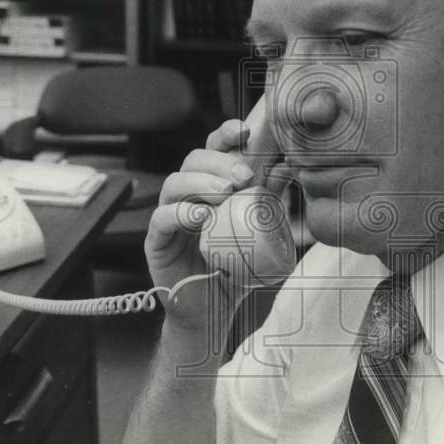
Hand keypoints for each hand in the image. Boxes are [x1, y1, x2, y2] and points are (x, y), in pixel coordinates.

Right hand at [144, 119, 257, 326]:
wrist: (213, 311)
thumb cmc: (234, 266)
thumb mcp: (258, 230)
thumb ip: (268, 199)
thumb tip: (287, 167)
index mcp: (210, 185)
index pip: (212, 149)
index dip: (225, 135)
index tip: (244, 132)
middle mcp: (187, 195)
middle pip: (193, 160)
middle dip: (219, 161)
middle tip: (243, 176)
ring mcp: (169, 215)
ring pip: (175, 183)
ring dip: (201, 182)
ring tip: (225, 193)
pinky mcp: (157, 240)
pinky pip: (162, 218)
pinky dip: (181, 212)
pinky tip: (201, 215)